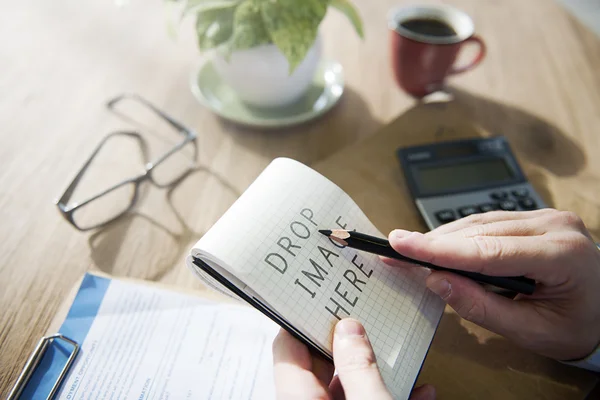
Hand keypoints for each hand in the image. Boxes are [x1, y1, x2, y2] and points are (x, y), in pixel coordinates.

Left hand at [272, 318, 435, 399]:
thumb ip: (358, 368)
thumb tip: (349, 328)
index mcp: (299, 399)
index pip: (287, 348)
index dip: (301, 319)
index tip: (319, 296)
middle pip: (320, 363)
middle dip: (347, 340)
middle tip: (364, 313)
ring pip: (347, 385)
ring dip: (376, 370)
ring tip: (397, 348)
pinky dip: (390, 394)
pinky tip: (420, 389)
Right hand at [385, 209, 599, 360]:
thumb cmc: (575, 326)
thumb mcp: (529, 330)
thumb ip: (480, 307)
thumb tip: (435, 281)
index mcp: (562, 254)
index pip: (487, 250)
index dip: (439, 249)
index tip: (401, 244)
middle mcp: (555, 225)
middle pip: (479, 232)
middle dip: (434, 243)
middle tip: (396, 249)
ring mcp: (546, 216)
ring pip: (480, 222)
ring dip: (445, 238)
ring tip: (413, 250)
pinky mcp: (535, 217)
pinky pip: (490, 221)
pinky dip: (463, 235)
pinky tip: (442, 245)